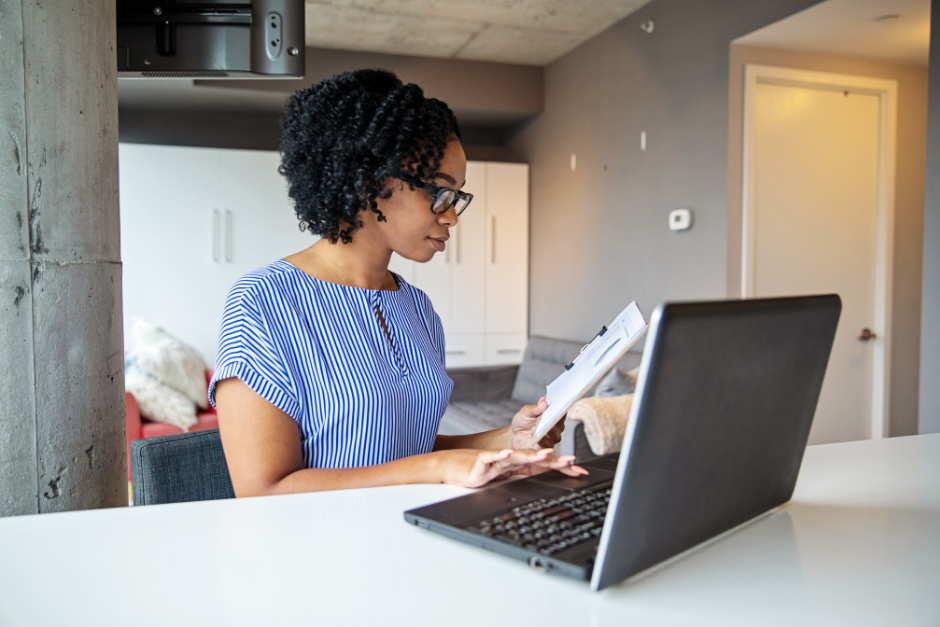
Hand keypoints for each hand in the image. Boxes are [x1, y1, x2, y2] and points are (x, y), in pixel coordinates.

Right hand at [437, 448, 586, 488]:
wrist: (452, 467)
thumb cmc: (478, 472)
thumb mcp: (504, 477)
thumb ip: (522, 475)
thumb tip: (543, 477)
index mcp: (517, 464)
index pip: (542, 465)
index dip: (560, 466)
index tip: (579, 471)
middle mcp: (510, 459)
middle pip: (534, 459)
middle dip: (554, 460)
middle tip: (572, 460)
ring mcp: (496, 459)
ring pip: (516, 456)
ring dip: (531, 455)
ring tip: (546, 453)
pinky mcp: (482, 461)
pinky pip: (492, 457)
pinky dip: (500, 455)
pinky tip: (509, 453)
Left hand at [508, 397, 565, 449]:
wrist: (514, 436)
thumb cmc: (523, 422)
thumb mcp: (526, 412)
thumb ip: (534, 408)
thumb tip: (543, 402)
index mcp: (553, 414)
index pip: (561, 409)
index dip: (561, 405)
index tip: (559, 401)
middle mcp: (556, 426)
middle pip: (559, 421)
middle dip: (555, 417)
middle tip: (551, 413)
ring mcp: (552, 437)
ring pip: (555, 433)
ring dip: (547, 429)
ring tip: (538, 426)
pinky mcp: (546, 447)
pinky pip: (547, 444)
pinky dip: (542, 439)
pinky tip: (536, 434)